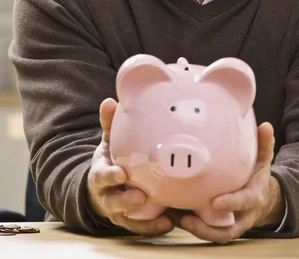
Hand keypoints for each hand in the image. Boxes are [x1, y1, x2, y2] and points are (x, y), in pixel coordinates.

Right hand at [86, 97, 173, 235]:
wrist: (104, 185)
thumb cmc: (112, 158)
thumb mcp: (108, 141)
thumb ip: (110, 123)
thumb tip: (109, 101)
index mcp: (101, 174)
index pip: (101, 176)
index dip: (109, 176)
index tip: (121, 174)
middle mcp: (107, 196)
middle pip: (113, 202)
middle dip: (125, 201)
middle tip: (140, 196)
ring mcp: (119, 211)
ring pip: (128, 219)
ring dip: (144, 219)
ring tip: (163, 216)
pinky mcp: (131, 220)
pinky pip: (141, 227)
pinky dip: (154, 227)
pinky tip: (169, 223)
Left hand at [167, 122, 284, 243]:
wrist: (263, 199)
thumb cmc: (258, 176)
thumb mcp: (263, 160)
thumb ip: (264, 144)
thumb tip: (266, 126)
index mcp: (253, 196)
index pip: (244, 201)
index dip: (231, 203)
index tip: (215, 202)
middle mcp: (243, 215)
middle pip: (228, 229)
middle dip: (207, 227)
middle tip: (185, 218)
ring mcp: (232, 224)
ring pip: (216, 235)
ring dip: (195, 230)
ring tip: (175, 218)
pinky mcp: (221, 227)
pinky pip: (208, 232)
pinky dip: (192, 227)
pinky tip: (175, 216)